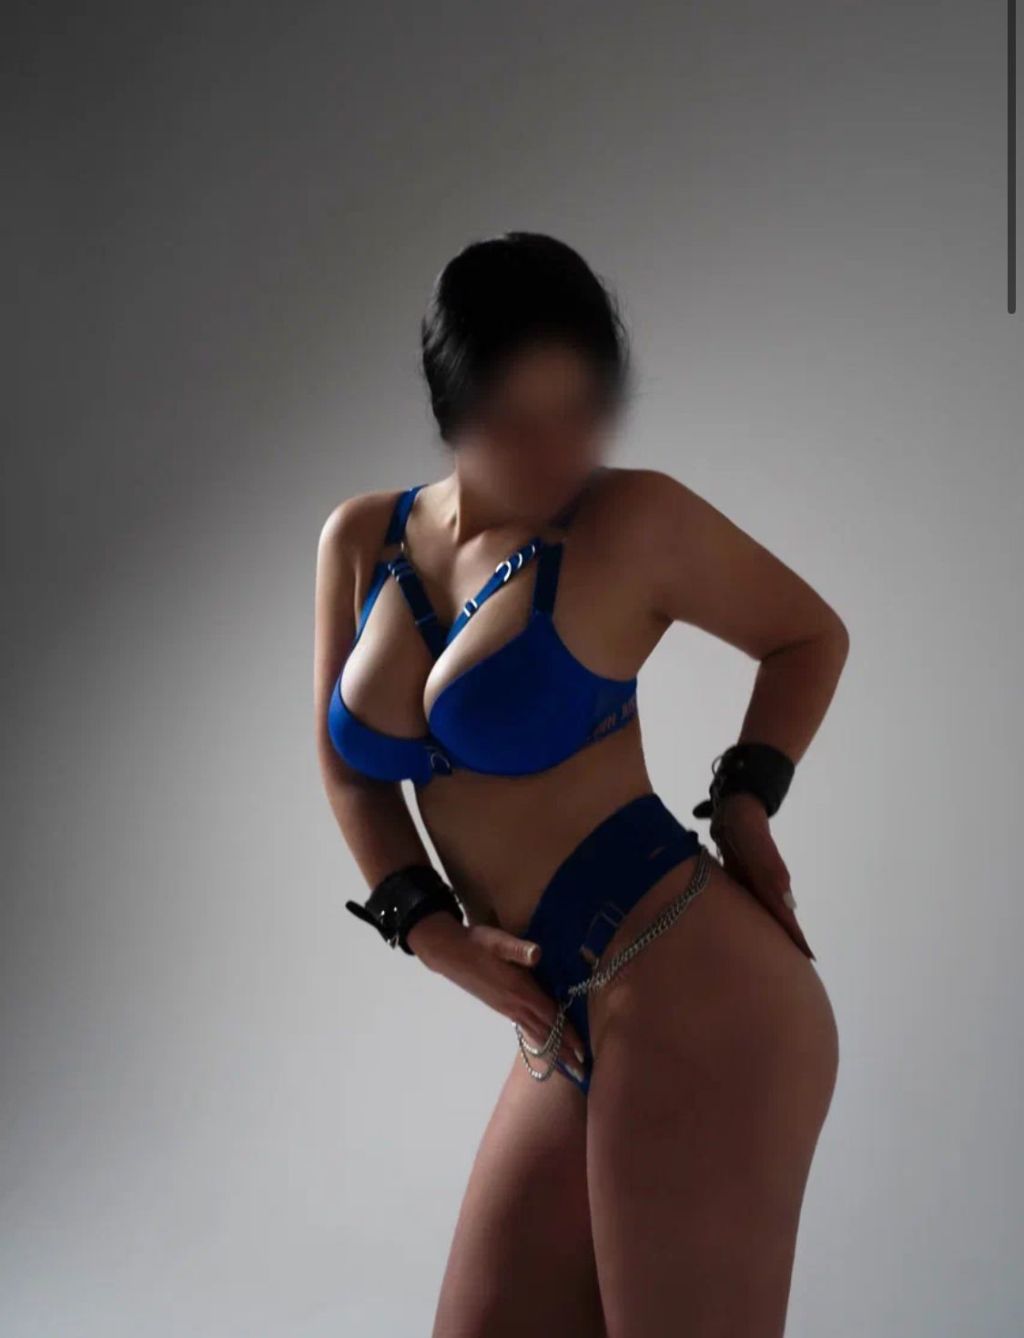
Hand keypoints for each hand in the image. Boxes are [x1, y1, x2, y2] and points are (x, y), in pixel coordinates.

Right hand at [405, 910, 587, 1080]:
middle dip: (565, 1054)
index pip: (552, 1017)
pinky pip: (526, 1028)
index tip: (584, 1054)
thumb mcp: (497, 941)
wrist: (448, 952)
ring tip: (569, 1065)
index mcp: (521, 990)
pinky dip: (539, 1039)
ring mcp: (507, 1008)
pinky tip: (544, 1041)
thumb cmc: (476, 943)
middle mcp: (515, 1005)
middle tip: (583, 1074)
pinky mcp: (500, 1006)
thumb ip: (518, 949)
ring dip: (553, 1051)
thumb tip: (537, 953)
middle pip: (546, 1034)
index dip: (569, 1035)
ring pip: (535, 1034)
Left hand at [709, 792, 815, 960]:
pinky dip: (756, 917)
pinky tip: (752, 927)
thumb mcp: (756, 845)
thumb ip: (771, 868)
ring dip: (772, 931)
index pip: (787, 916)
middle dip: (787, 940)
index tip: (807, 960)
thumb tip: (788, 900)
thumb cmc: (744, 826)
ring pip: (766, 912)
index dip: (796, 938)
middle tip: (794, 966)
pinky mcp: (744, 877)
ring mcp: (757, 882)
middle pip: (780, 918)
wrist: (736, 809)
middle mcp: (769, 886)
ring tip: (776, 952)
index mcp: (773, 883)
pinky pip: (752, 903)